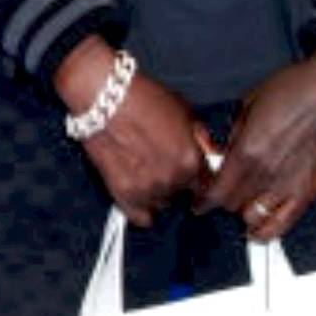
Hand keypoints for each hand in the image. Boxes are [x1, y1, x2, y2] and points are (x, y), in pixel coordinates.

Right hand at [53, 38, 215, 226]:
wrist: (103, 98)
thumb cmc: (142, 98)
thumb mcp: (184, 111)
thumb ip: (202, 139)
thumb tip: (212, 155)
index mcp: (191, 160)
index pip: (208, 186)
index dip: (199, 179)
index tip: (192, 177)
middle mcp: (173, 179)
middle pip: (183, 195)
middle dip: (176, 182)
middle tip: (160, 163)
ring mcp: (147, 189)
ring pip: (162, 204)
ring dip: (157, 193)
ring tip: (143, 170)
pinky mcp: (123, 194)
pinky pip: (140, 218)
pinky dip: (140, 209)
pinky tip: (137, 192)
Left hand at [207, 47, 315, 242]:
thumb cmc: (296, 88)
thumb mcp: (249, 103)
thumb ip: (230, 134)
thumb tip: (215, 150)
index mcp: (248, 150)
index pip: (216, 192)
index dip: (203, 200)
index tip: (199, 202)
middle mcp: (267, 173)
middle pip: (232, 206)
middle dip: (224, 201)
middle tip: (223, 194)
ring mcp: (290, 185)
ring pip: (254, 218)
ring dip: (244, 213)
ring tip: (243, 206)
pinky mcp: (311, 190)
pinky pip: (284, 224)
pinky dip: (268, 230)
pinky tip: (259, 229)